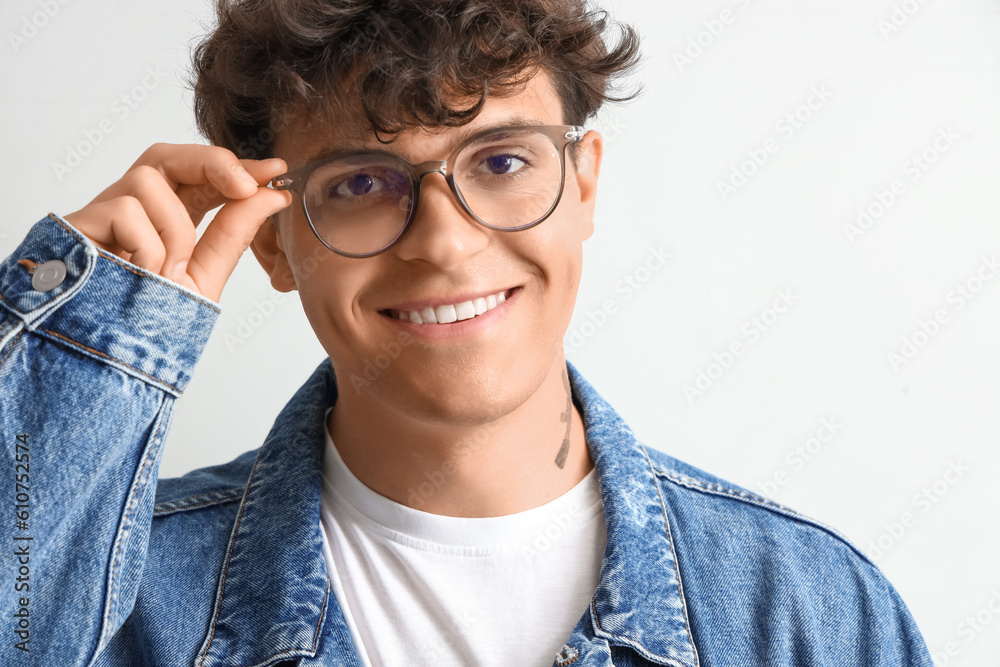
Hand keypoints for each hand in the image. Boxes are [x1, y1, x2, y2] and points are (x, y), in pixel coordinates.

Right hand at [63, 143, 292, 302]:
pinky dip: (147, 247)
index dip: (235, 169)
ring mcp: (100, 215)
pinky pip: (125, 210)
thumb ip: (234, 235)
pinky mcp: (76, 225)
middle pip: (166, 156)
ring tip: (167, 274)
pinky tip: (140, 277)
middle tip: (247, 185)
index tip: (276, 172)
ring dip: (174, 230)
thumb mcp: (203, 277)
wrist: (105, 361)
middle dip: (213, 163)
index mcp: (162, 220)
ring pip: (149, 182)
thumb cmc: (147, 323)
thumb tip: (271, 197)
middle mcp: (130, 210)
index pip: (198, 178)